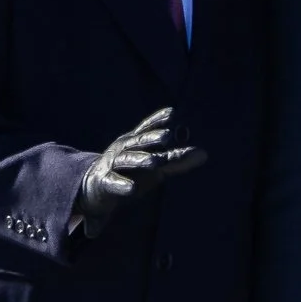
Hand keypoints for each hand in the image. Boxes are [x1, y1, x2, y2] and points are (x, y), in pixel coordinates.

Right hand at [76, 107, 208, 237]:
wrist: (95, 187)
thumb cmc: (130, 172)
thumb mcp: (154, 166)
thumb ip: (177, 160)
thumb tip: (205, 154)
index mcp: (134, 142)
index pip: (146, 128)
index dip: (157, 120)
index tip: (172, 112)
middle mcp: (123, 149)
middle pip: (139, 142)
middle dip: (152, 138)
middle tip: (168, 136)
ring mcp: (112, 165)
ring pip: (127, 160)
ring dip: (141, 160)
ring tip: (155, 162)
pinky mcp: (104, 182)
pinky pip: (114, 182)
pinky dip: (123, 185)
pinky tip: (132, 189)